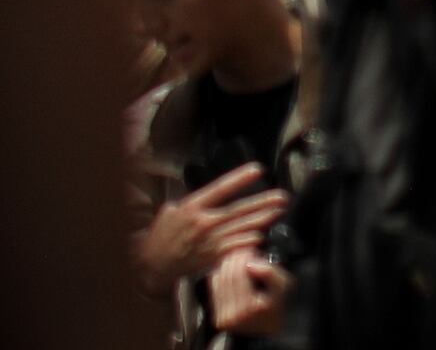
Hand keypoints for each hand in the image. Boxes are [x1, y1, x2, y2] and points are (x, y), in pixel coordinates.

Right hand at [134, 167, 283, 288]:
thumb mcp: (171, 210)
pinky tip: (262, 235)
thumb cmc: (162, 235)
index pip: (221, 188)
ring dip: (262, 220)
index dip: (240, 178)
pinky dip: (250, 242)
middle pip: (239, 210)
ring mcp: (210, 242)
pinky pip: (236, 248)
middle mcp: (204, 223)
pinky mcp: (214, 258)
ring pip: (242, 228)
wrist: (154, 265)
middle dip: (262, 202)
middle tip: (282, 196)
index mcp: (193, 207)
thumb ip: (193, 201)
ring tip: (278, 212)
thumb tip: (212, 194)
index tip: (258, 170)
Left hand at [209, 245, 294, 336]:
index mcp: (248, 309)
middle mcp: (232, 316)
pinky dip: (222, 275)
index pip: (237, 273)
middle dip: (236, 259)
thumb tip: (251, 264)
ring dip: (228, 266)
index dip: (243, 257)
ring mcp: (223, 318)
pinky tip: (234, 274)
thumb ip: (270, 273)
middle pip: (226, 274)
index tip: (252, 252)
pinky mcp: (218, 317)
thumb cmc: (278, 307)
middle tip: (246, 254)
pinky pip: (214, 287)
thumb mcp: (283, 287)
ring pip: (218, 278)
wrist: (270, 330)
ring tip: (241, 263)